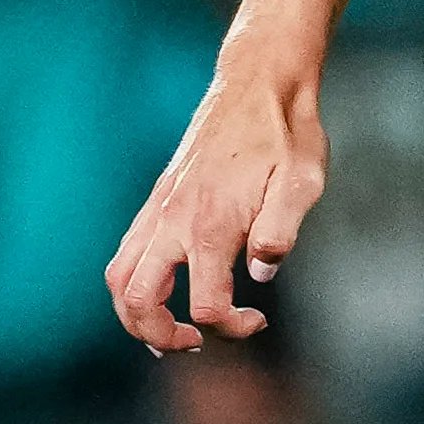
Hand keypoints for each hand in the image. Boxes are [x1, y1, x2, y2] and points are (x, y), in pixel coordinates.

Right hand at [106, 60, 324, 352]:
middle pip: (137, 300)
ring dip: (136, 314)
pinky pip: (127, 251)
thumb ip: (280, 230)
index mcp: (212, 222)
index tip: (260, 319)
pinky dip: (135, 283)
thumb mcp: (304, 180)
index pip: (207, 304)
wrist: (258, 81)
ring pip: (119, 276)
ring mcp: (160, 208)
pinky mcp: (158, 198)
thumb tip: (260, 274)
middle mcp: (175, 219)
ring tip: (170, 329)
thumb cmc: (287, 132)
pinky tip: (165, 289)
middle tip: (197, 342)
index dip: (233, 327)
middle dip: (160, 335)